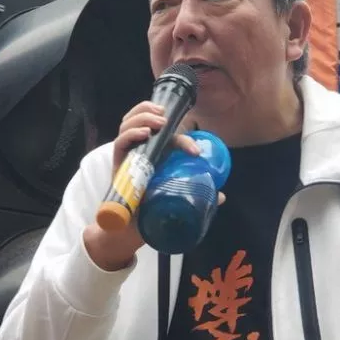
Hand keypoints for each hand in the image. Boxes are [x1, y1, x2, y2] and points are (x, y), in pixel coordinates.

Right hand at [84, 101, 222, 271]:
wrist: (131, 230)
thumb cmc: (153, 209)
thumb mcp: (177, 197)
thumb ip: (197, 195)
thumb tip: (221, 196)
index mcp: (154, 153)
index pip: (165, 135)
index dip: (181, 137)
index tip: (196, 152)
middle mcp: (140, 150)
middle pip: (139, 118)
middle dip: (149, 110)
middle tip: (165, 116)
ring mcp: (128, 156)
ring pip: (128, 125)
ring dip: (142, 117)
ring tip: (157, 121)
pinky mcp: (118, 165)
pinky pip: (120, 143)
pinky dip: (130, 134)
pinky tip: (143, 133)